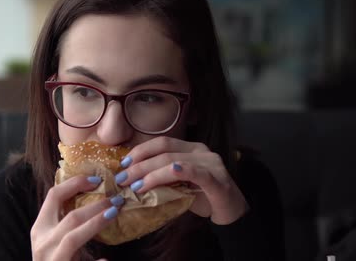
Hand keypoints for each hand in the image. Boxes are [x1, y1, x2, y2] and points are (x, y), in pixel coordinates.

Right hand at [31, 175, 119, 260]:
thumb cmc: (57, 260)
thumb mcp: (55, 240)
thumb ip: (67, 222)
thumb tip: (97, 199)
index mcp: (40, 229)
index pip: (54, 196)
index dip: (75, 183)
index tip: (97, 180)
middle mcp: (42, 243)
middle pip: (70, 216)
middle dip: (96, 205)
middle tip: (117, 199)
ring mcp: (50, 260)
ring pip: (73, 236)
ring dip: (97, 223)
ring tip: (115, 214)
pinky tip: (105, 260)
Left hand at [116, 137, 247, 224]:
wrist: (232, 213)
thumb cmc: (204, 198)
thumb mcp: (180, 185)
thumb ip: (163, 178)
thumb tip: (133, 181)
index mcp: (191, 148)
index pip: (162, 143)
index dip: (140, 151)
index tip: (123, 164)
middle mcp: (200, 151)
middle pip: (164, 151)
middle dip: (140, 164)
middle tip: (123, 179)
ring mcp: (210, 163)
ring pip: (174, 161)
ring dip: (150, 174)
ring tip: (135, 186)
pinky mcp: (216, 179)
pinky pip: (193, 172)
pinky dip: (175, 173)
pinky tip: (162, 177)